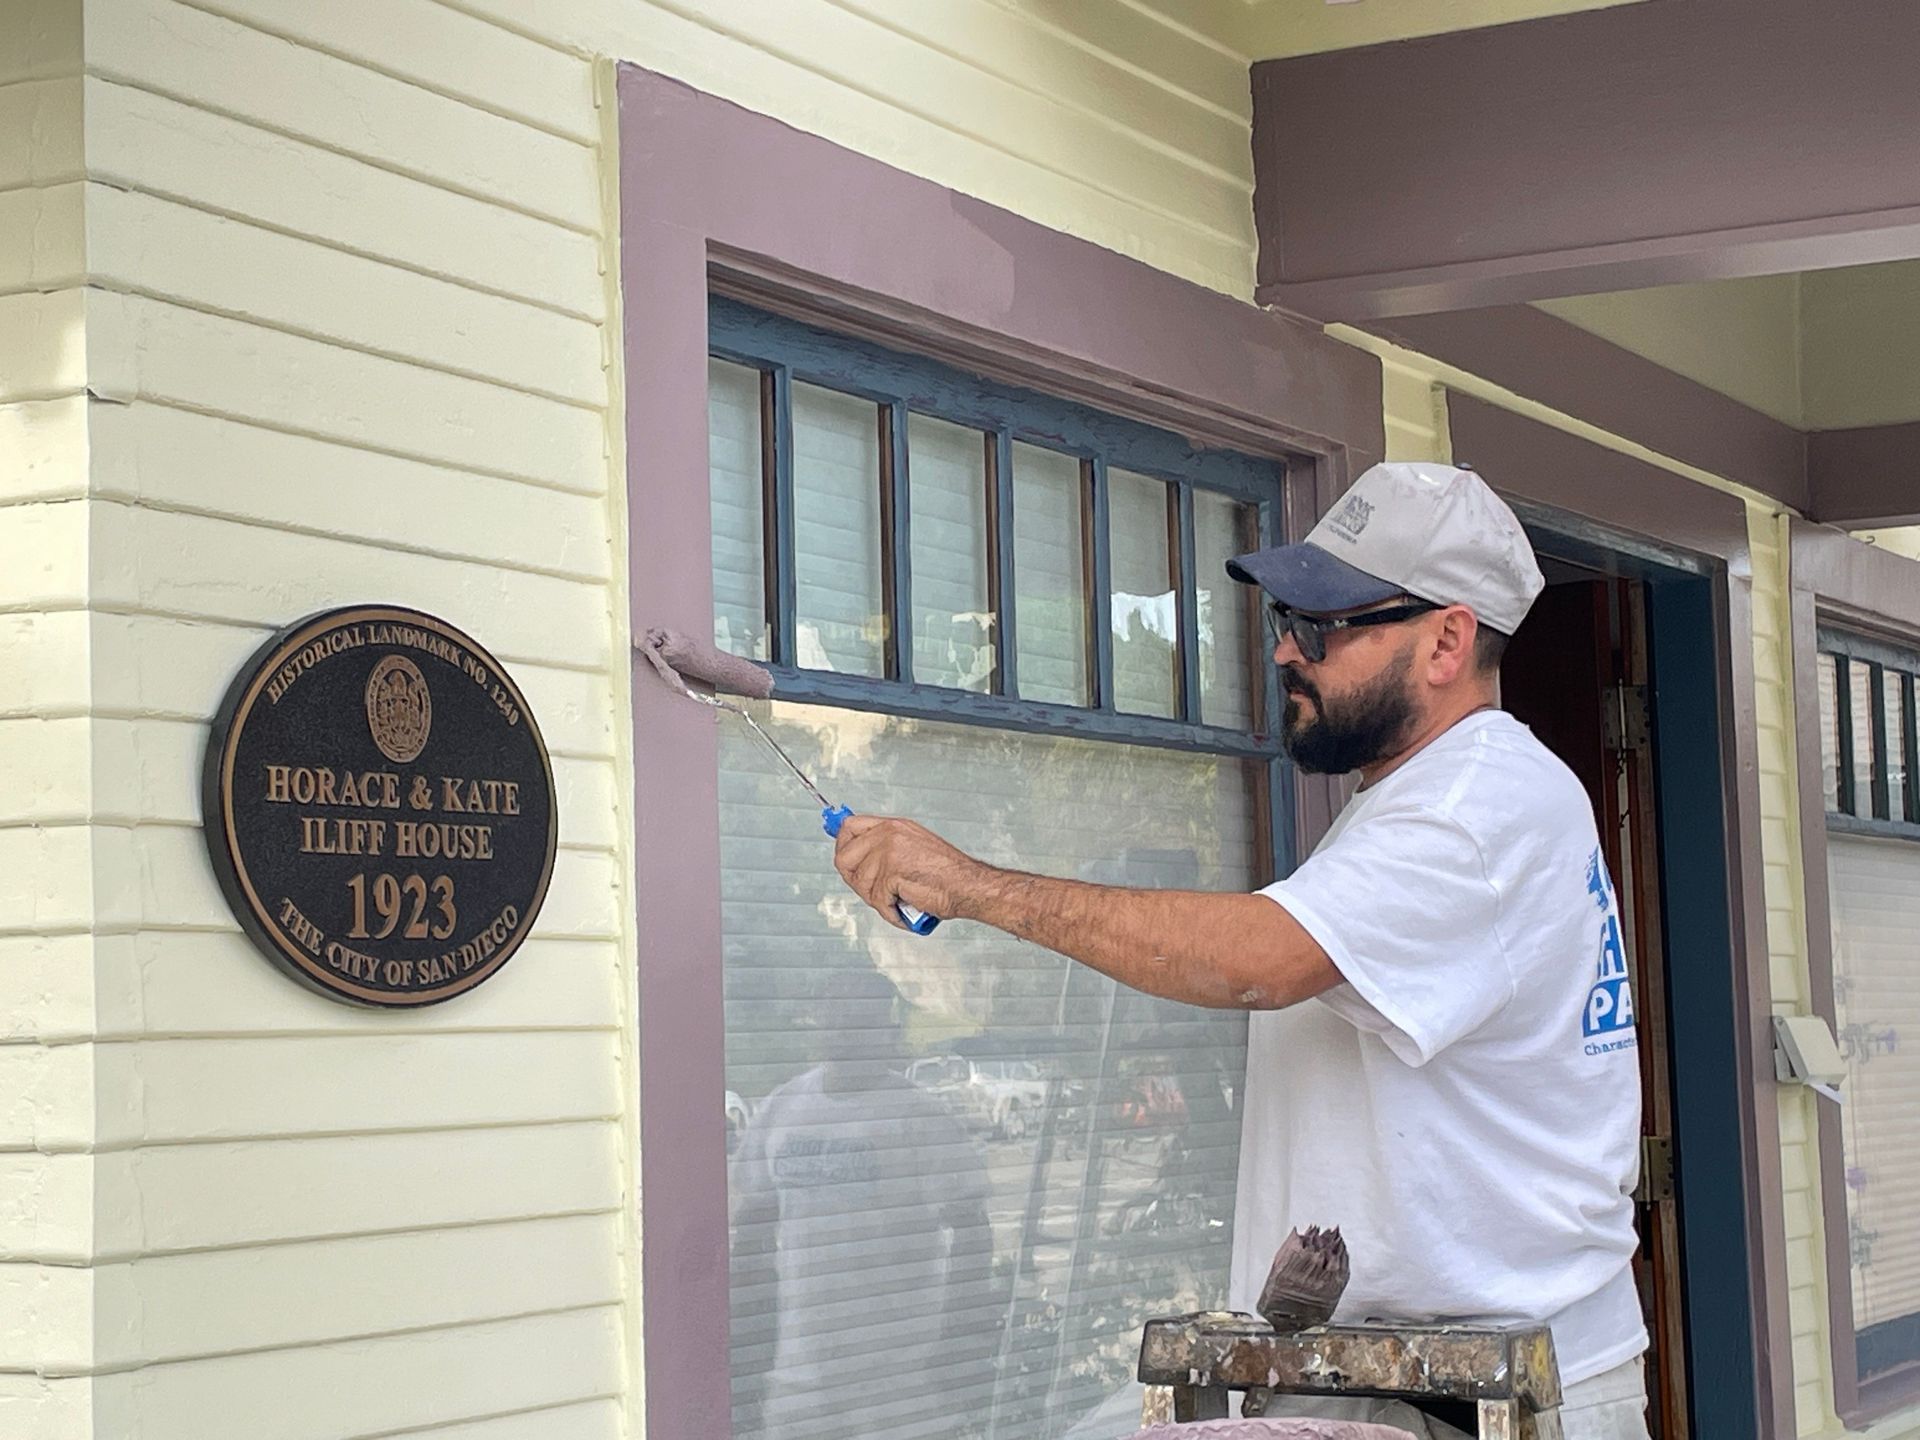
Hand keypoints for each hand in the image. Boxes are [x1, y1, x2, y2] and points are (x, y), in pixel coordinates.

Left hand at [832, 814, 981, 929]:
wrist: (967, 885)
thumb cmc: (946, 873)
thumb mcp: (913, 846)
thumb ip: (886, 848)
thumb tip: (860, 860)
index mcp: (893, 826)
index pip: (850, 827)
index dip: (841, 845)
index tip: (844, 859)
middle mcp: (888, 834)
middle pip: (845, 857)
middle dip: (855, 880)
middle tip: (874, 891)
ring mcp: (888, 852)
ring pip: (861, 884)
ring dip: (878, 900)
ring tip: (898, 900)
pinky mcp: (891, 872)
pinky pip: (877, 900)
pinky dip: (890, 912)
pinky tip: (905, 908)